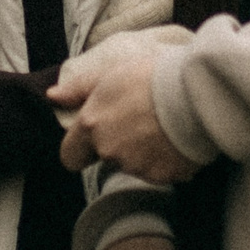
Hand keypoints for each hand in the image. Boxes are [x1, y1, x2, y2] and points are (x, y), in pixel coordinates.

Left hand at [50, 46, 198, 181]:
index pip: (70, 156)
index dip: (80, 148)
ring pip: (135, 164)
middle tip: (140, 120)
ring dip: (145, 151)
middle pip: (106, 157)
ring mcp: (137, 166)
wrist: (196, 91)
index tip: (95, 138)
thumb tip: (53, 96)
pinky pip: (162, 171)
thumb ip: (79, 88)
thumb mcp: (111, 73)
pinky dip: (168, 159)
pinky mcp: (165, 176)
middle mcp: (110, 151)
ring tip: (164, 124)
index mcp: (93, 125)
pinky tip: (178, 137)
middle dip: (119, 144)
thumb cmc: (153, 75)